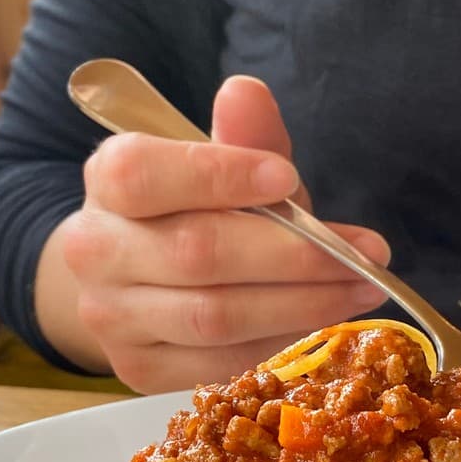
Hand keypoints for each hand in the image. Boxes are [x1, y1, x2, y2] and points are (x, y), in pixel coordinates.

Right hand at [51, 75, 390, 391]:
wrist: (137, 278)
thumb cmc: (191, 209)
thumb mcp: (222, 163)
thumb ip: (242, 135)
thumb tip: (246, 93)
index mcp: (108, 180)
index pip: (148, 175)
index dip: (220, 176)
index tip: (289, 177)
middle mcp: (94, 249)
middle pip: (197, 253)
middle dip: (294, 255)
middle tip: (366, 253)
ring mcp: (110, 317)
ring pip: (213, 316)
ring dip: (301, 305)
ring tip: (360, 287)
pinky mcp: (137, 368)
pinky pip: (218, 362)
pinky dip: (277, 341)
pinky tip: (319, 320)